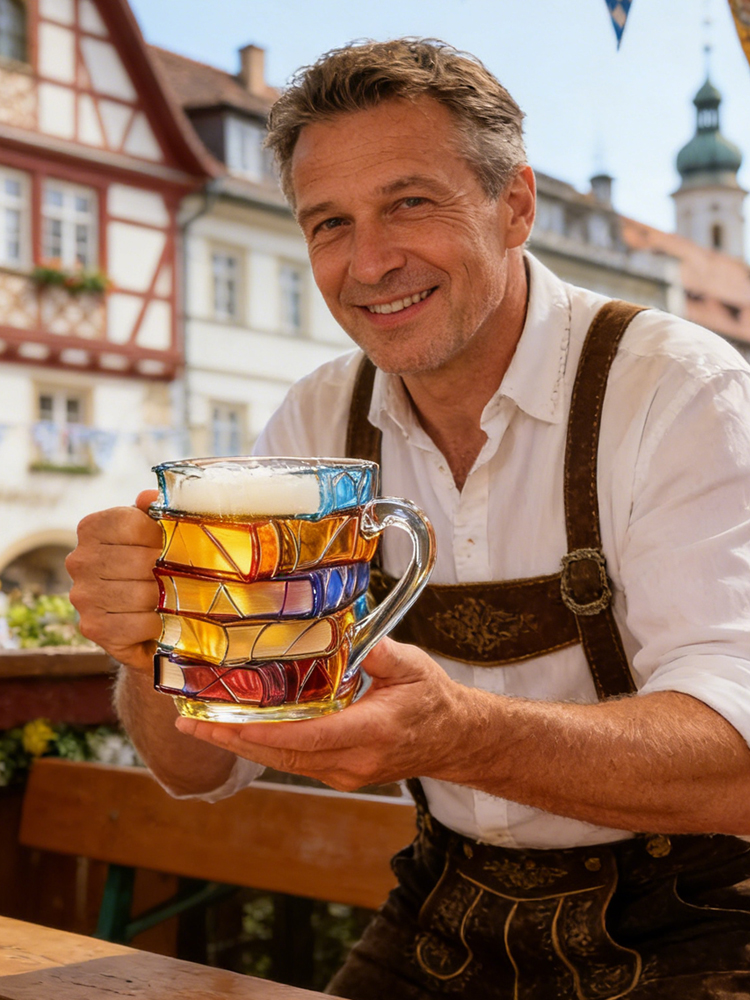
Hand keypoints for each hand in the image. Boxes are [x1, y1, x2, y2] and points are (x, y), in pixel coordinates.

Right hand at [67, 490, 161, 669]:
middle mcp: (79, 560)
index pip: (133, 524)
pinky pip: (137, 624)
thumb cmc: (151, 567)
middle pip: (141, 562)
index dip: (161, 537)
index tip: (168, 547)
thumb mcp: (155, 532)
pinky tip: (157, 620)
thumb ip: (155, 510)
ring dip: (164, 599)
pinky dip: (155, 624)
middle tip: (177, 577)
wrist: (144, 620)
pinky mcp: (92, 627)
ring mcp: (82, 595)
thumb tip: (150, 497)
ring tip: (169, 599)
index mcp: (92, 528)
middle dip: (168, 571)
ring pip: (141, 594)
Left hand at [174, 637, 467, 790]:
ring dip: (240, 745)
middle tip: (189, 724)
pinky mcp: (339, 774)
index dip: (266, 731)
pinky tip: (236, 731)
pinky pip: (294, 761)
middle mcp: (354, 761)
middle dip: (234, 739)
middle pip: (284, 754)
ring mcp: (345, 773)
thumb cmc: (433, 699)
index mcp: (372, 732)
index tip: (229, 722)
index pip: (310, 736)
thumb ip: (379, 650)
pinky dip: (262, 747)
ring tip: (198, 727)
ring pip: (284, 761)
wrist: (454, 739)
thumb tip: (344, 630)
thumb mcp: (413, 665)